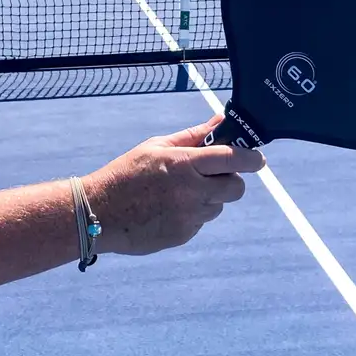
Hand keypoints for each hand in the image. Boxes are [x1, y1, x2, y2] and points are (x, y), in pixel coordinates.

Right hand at [83, 116, 265, 256]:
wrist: (98, 212)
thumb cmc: (126, 173)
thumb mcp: (157, 146)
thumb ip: (194, 136)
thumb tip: (221, 119)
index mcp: (184, 164)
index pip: (234, 159)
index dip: (251, 159)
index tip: (257, 159)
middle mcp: (190, 191)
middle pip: (235, 188)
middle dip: (231, 180)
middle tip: (214, 175)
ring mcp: (188, 217)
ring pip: (218, 206)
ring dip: (208, 198)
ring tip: (179, 192)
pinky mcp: (183, 235)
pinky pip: (200, 223)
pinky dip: (192, 214)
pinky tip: (167, 208)